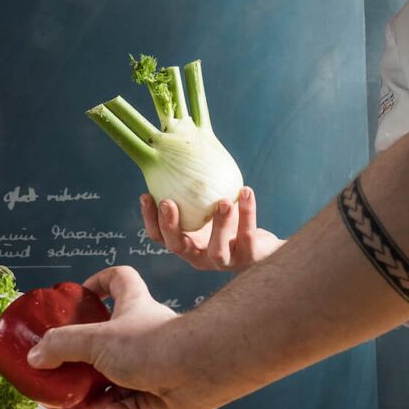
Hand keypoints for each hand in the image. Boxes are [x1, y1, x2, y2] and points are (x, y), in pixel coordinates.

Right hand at [30, 266, 191, 408]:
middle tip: (71, 371)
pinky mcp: (165, 394)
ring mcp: (158, 364)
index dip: (99, 282)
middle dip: (90, 360)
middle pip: (113, 341)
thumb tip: (36, 356)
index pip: (118, 280)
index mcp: (133, 307)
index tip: (81, 295)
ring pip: (121, 380)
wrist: (199, 372)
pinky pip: (136, 405)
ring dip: (102, 394)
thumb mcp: (95, 340)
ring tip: (89, 403)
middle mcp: (146, 334)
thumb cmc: (153, 344)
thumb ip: (62, 346)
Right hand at [140, 188, 283, 271]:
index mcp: (186, 244)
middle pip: (178, 247)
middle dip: (170, 225)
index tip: (145, 195)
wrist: (263, 245)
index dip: (150, 219)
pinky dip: (247, 213)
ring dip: (219, 225)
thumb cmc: (231, 221)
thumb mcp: (207, 207)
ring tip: (222, 201)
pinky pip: (247, 236)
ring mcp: (225, 262)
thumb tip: (176, 146)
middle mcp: (201, 257)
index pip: (160, 237)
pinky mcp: (250, 258)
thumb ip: (192, 190)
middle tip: (168, 202)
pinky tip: (245, 192)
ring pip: (216, 250)